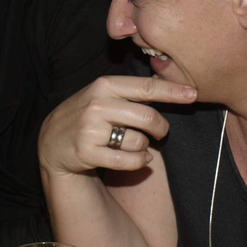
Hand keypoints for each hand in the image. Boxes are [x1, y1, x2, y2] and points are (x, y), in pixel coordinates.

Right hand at [38, 76, 197, 175]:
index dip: (172, 91)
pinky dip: (139, 161)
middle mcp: (97, 104)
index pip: (146, 87)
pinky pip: (128, 161)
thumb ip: (132, 91)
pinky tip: (138, 158)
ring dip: (145, 146)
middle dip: (161, 127)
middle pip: (148, 117)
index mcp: (104, 85)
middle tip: (161, 132)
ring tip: (135, 145)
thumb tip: (173, 88)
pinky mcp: (87, 152)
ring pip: (139, 141)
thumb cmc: (88, 115)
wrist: (52, 140)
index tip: (193, 94)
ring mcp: (90, 129)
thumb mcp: (104, 95)